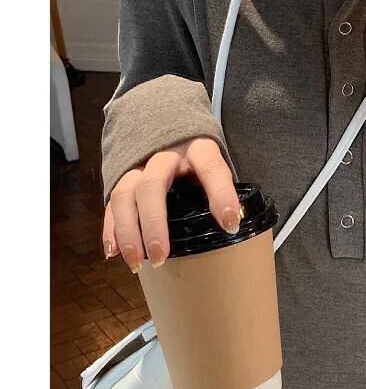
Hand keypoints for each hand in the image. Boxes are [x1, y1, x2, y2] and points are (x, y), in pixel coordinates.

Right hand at [101, 137, 239, 272]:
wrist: (167, 125)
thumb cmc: (198, 156)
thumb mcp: (215, 164)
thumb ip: (220, 189)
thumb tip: (232, 226)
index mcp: (197, 148)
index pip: (211, 168)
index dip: (221, 195)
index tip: (230, 225)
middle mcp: (164, 154)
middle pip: (152, 185)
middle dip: (154, 223)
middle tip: (161, 256)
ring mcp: (139, 165)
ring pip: (124, 194)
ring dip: (128, 232)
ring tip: (137, 263)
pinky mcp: (122, 177)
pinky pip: (112, 203)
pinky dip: (111, 229)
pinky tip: (115, 254)